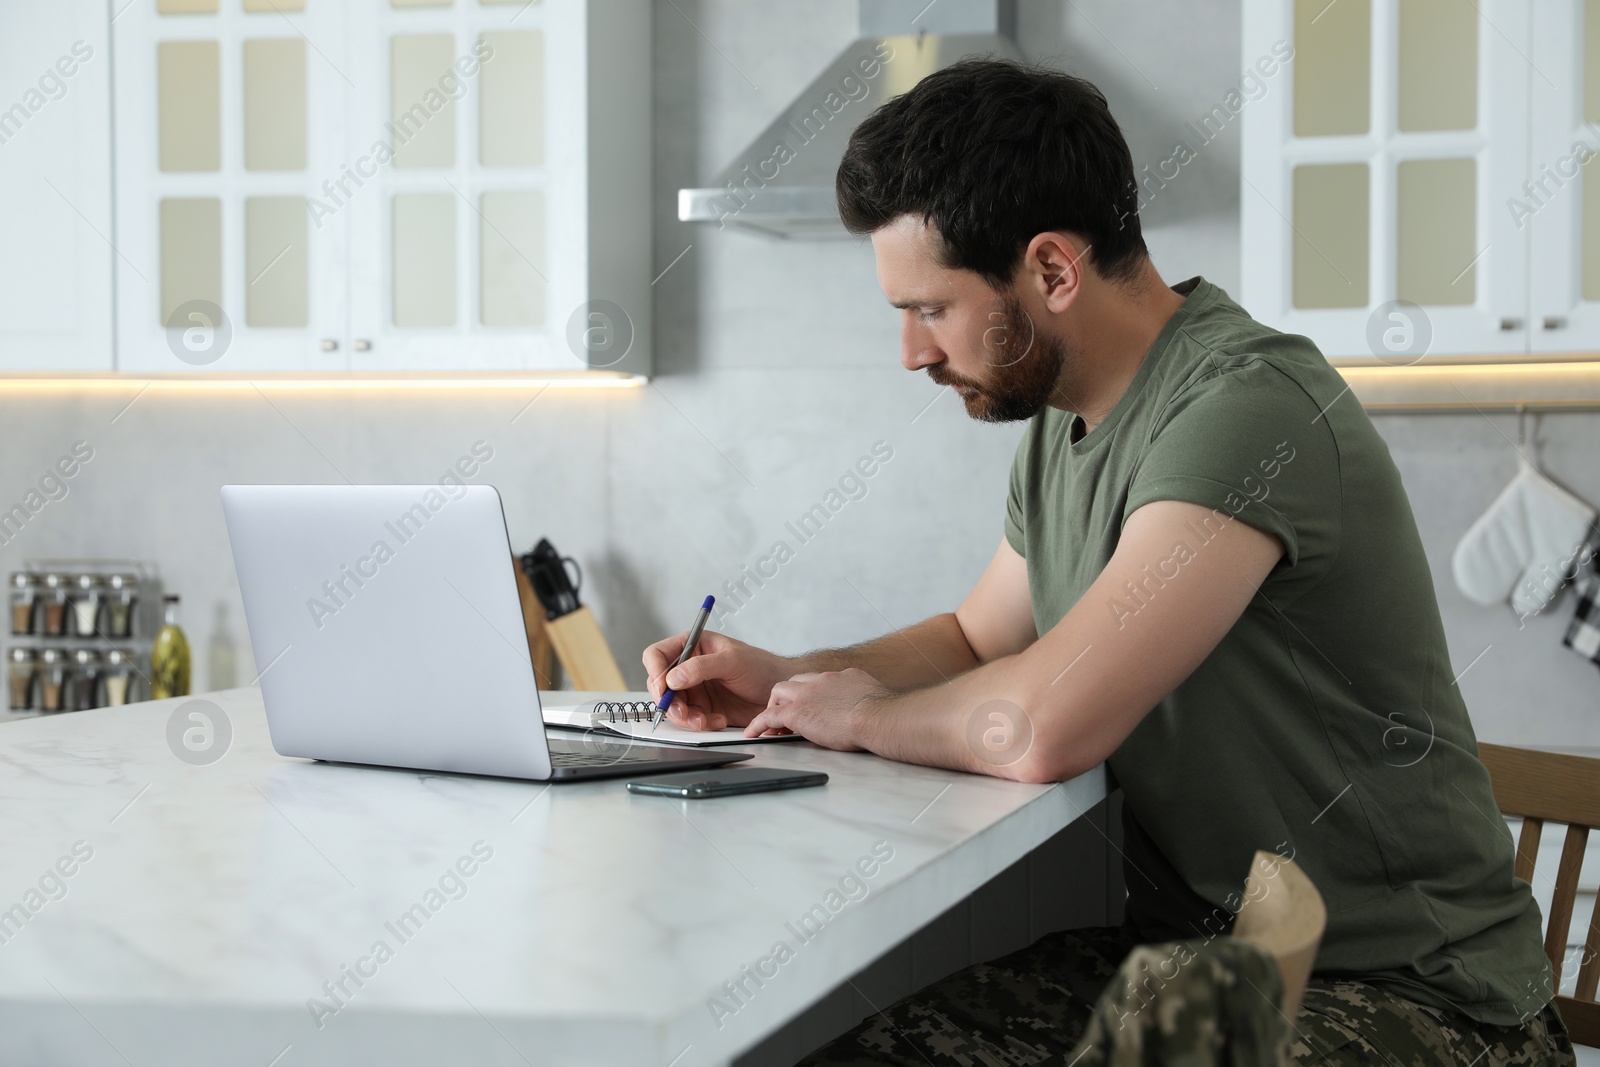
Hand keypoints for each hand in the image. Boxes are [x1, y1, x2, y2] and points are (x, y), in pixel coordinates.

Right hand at [643, 630, 793, 730]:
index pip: (658, 655)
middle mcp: (689, 668)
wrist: (778, 691)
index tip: (663, 688)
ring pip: (673, 706)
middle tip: (683, 713)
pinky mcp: (703, 708)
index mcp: (692, 646)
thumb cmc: (760, 667)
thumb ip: (702, 667)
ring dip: (685, 717)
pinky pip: (690, 720)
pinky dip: (700, 724)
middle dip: (669, 702)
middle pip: (660, 685)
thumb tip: (673, 677)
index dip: (655, 671)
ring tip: (704, 721)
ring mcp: (695, 689)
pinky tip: (719, 721)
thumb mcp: (732, 661)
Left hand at [744, 668, 888, 750]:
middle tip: (790, 714)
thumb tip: (876, 711)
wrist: (878, 716)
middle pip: (797, 681)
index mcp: (845, 677)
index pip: (823, 681)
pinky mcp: (797, 713)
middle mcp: (824, 680)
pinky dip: (759, 724)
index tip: (815, 706)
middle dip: (791, 696)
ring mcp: (808, 694)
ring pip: (780, 692)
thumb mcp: (879, 700)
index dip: (814, 694)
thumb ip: (870, 702)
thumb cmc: (886, 715)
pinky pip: (769, 715)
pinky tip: (754, 734)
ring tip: (772, 725)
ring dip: (775, 706)